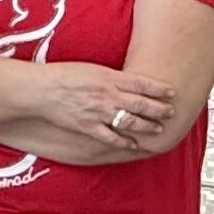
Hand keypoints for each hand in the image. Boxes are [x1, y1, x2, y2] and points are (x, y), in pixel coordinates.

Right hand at [31, 61, 175, 154]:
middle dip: (159, 109)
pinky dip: (125, 142)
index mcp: (108, 77)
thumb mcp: (92, 69)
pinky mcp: (89, 127)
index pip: (141, 83)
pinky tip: (134, 144)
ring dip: (147, 126)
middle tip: (171, 112)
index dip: (158, 89)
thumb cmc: (64, 75)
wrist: (41, 90)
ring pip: (130, 121)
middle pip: (140, 103)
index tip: (171, 92)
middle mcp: (107, 95)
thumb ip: (112, 76)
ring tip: (158, 129)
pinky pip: (111, 137)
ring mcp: (99, 112)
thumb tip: (130, 81)